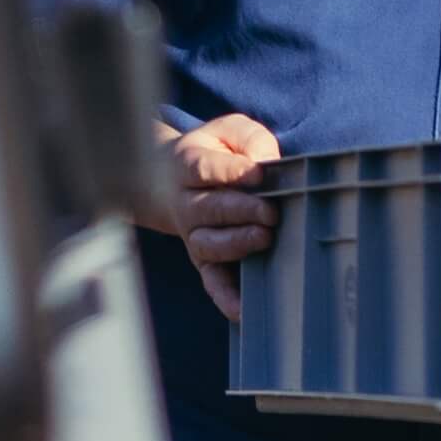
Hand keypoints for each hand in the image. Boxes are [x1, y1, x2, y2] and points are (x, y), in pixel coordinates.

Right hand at [165, 113, 281, 321]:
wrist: (169, 178)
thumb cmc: (214, 151)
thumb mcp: (228, 130)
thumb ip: (249, 139)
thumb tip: (265, 163)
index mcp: (188, 165)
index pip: (205, 169)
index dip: (231, 173)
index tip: (258, 175)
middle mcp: (186, 204)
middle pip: (209, 209)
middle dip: (241, 211)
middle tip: (270, 213)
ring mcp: (193, 235)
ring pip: (209, 244)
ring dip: (236, 244)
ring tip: (264, 239)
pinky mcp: (203, 260)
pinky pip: (211, 281)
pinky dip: (225, 297)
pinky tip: (243, 309)